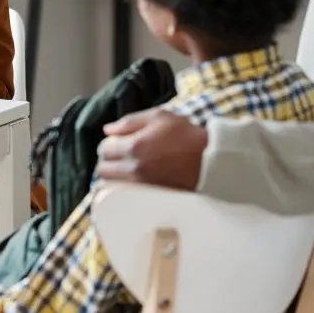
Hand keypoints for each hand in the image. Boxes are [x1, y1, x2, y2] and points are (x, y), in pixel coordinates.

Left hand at [94, 108, 208, 190]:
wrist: (210, 160)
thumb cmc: (186, 135)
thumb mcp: (159, 117)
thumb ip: (130, 121)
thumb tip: (108, 130)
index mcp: (134, 146)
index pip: (104, 150)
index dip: (108, 146)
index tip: (115, 145)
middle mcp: (134, 168)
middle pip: (103, 171)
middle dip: (107, 163)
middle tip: (118, 159)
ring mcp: (142, 185)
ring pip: (112, 186)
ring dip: (113, 178)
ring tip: (124, 171)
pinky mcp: (151, 197)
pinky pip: (126, 196)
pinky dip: (125, 189)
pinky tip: (133, 182)